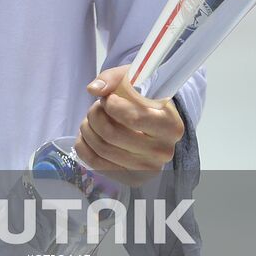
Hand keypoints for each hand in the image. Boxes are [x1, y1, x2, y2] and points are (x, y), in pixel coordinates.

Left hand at [73, 65, 183, 186]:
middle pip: (112, 134)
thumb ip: (113, 78)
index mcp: (171, 125)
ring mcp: (146, 168)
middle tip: (97, 106)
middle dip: (95, 114)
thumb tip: (93, 89)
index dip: (111, 105)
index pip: (133, 118)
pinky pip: (94, 162)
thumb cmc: (141, 98)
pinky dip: (83, 144)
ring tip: (93, 117)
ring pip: (101, 148)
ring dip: (88, 127)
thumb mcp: (133, 79)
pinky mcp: (129, 177)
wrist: (150, 120)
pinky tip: (89, 132)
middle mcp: (162, 151)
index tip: (109, 98)